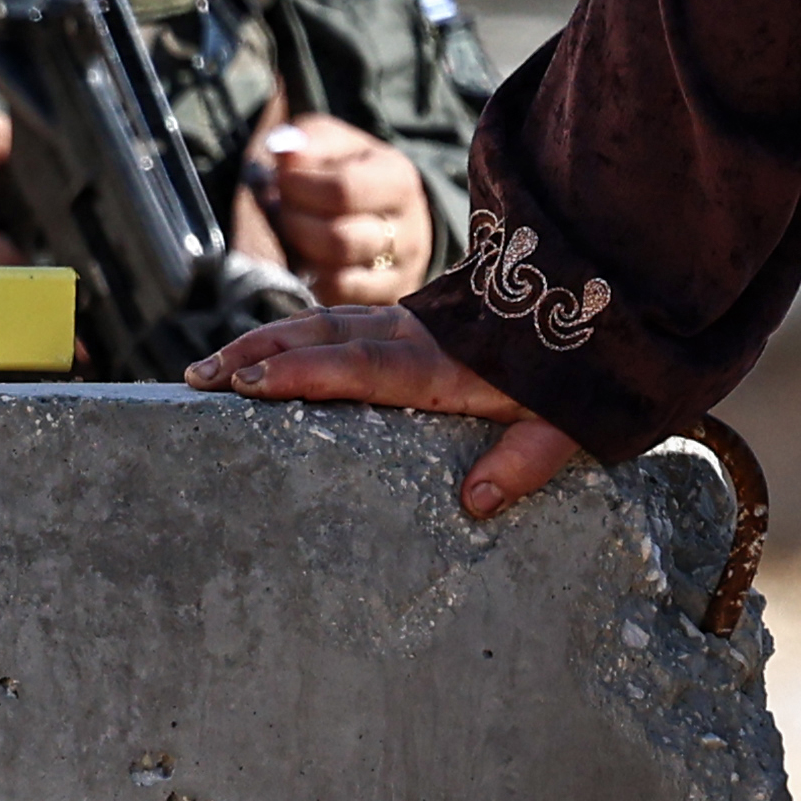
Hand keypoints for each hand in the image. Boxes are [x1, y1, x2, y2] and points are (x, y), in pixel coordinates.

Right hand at [186, 291, 597, 518]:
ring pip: (324, 322)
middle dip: (256, 353)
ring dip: (265, 340)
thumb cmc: (582, 372)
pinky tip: (265, 353)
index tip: (248, 382)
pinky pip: (342, 320)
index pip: (361, 366)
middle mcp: (417, 334)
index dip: (304, 374)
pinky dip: (295, 333)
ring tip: (210, 367)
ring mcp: (411, 319)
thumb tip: (473, 504)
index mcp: (445, 364)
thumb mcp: (565, 426)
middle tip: (198, 378)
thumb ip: (522, 464)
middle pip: (323, 336)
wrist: (602, 296)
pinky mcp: (413, 317)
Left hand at [240, 117, 430, 306]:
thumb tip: (286, 153)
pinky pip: (340, 301)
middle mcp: (412, 230)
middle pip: (340, 239)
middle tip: (281, 210)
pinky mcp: (388, 300)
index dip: (300, 186)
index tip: (281, 179)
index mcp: (399, 181)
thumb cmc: (344, 171)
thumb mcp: (329, 144)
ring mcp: (403, 271)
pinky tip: (303, 261)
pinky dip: (312, 283)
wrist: (380, 210)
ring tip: (292, 233)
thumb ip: (307, 142)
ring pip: (339, 276)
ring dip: (300, 254)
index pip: (343, 191)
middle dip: (295, 223)